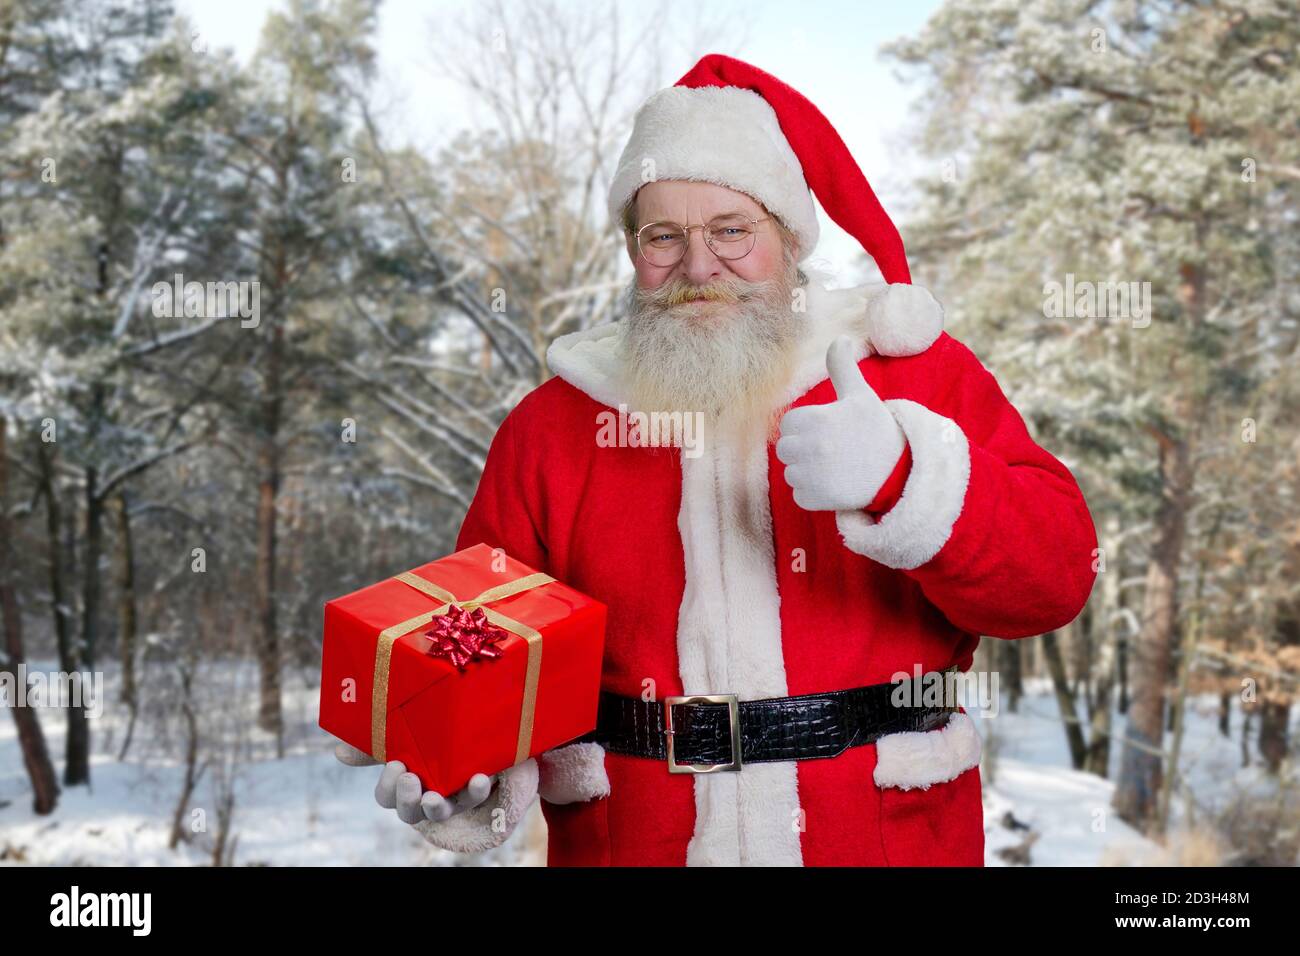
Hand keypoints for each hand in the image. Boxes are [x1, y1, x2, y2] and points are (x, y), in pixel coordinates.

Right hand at [334, 742, 494, 825]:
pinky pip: (475, 797)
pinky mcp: (473, 792)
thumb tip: (339, 752)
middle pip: (410, 812)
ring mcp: (449, 799)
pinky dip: (477, 791)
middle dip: (408, 799)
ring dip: (437, 806)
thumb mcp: (397, 743)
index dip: (389, 786)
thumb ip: (372, 748)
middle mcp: (423, 799)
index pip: (387, 797)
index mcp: (401, 788)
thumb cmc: (423, 745)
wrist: (464, 738)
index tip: (396, 764)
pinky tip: (479, 778)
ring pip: (441, 812)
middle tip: (410, 779)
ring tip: (435, 796)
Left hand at [775, 335, 905, 511]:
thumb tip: (841, 337)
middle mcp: (812, 448)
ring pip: (791, 472)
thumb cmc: (877, 430)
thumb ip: (843, 368)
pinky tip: (836, 484)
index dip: (806, 426)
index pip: (789, 423)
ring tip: (836, 467)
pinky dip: (813, 493)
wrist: (901, 472)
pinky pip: (799, 495)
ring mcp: (813, 475)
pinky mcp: (817, 499)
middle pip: (785, 449)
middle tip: (831, 449)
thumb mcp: (861, 396)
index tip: (828, 429)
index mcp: (817, 419)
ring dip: (807, 472)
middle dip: (803, 449)